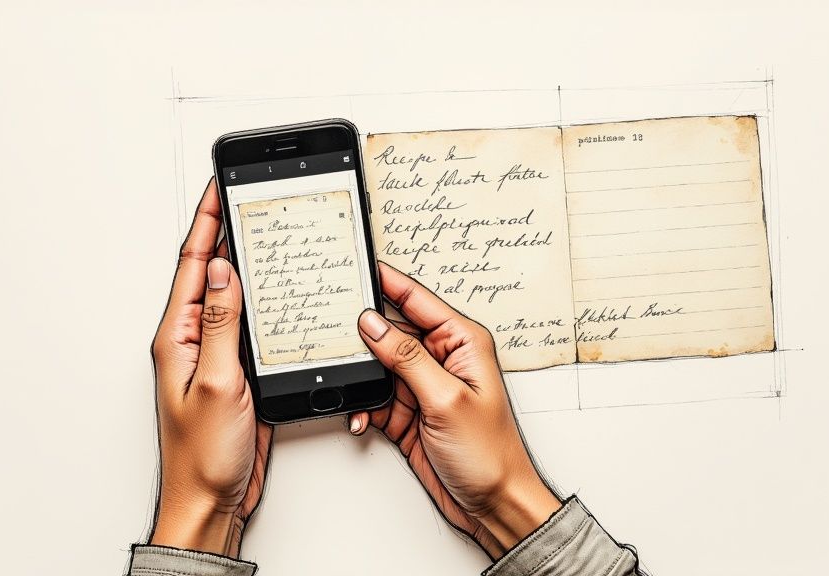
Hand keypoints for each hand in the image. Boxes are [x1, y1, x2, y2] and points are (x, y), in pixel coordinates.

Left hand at [149, 178, 272, 556]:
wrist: (212, 501)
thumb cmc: (203, 454)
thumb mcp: (215, 381)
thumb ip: (220, 322)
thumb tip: (220, 269)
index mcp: (177, 336)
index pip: (190, 264)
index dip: (207, 222)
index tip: (219, 188)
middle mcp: (192, 341)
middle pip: (208, 273)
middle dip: (226, 232)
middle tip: (244, 198)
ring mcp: (213, 356)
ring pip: (231, 297)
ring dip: (245, 265)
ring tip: (261, 232)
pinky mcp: (235, 373)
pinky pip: (248, 327)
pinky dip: (261, 302)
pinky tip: (275, 292)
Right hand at [349, 263, 560, 558]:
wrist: (494, 505)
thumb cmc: (491, 454)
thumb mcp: (446, 398)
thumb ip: (407, 358)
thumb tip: (375, 324)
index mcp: (462, 342)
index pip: (417, 299)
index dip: (386, 282)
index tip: (356, 268)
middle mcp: (443, 359)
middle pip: (391, 332)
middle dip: (363, 338)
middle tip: (334, 335)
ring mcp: (424, 387)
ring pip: (378, 367)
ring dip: (362, 380)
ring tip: (348, 386)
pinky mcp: (410, 414)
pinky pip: (375, 400)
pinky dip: (363, 408)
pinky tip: (361, 417)